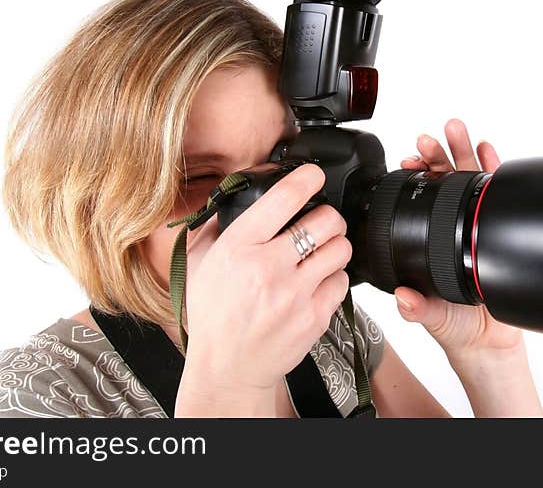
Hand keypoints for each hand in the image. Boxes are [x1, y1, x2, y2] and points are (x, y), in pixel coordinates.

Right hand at [181, 164, 350, 393]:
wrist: (227, 368)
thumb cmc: (214, 315)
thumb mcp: (201, 262)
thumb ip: (218, 225)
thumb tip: (239, 193)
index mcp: (238, 248)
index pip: (284, 198)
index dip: (307, 177)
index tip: (313, 174)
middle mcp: (268, 268)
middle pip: (326, 220)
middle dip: (328, 216)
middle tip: (321, 221)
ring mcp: (295, 294)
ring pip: (340, 249)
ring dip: (334, 245)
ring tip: (321, 252)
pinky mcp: (315, 317)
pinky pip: (342, 281)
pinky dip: (334, 277)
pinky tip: (317, 281)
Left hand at [396, 119, 524, 358]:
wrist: (488, 342)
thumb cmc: (454, 326)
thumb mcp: (432, 316)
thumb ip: (418, 309)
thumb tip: (404, 297)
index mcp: (427, 240)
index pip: (419, 200)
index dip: (413, 180)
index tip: (408, 162)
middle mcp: (450, 227)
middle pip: (442, 182)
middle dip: (435, 155)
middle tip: (428, 139)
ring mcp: (475, 224)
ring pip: (468, 180)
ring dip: (463, 151)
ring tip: (456, 130)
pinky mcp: (500, 228)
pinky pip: (498, 195)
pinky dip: (494, 170)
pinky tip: (489, 151)